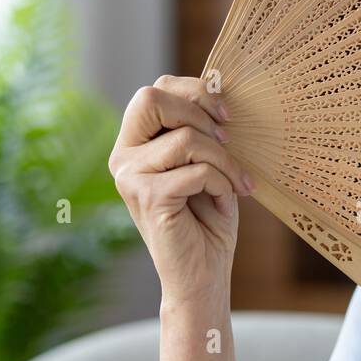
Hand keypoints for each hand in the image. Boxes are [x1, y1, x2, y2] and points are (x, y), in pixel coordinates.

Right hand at [108, 75, 255, 302]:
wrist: (203, 274)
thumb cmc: (209, 217)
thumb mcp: (208, 163)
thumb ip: (202, 129)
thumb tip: (219, 86)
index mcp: (136, 143)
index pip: (156, 90)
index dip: (195, 92)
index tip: (227, 116)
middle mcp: (124, 157)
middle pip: (152, 98)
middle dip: (201, 113)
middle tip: (229, 141)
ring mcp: (130, 177)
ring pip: (187, 138)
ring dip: (225, 159)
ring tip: (236, 183)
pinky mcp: (147, 197)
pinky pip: (198, 171)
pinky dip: (222, 182)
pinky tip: (225, 200)